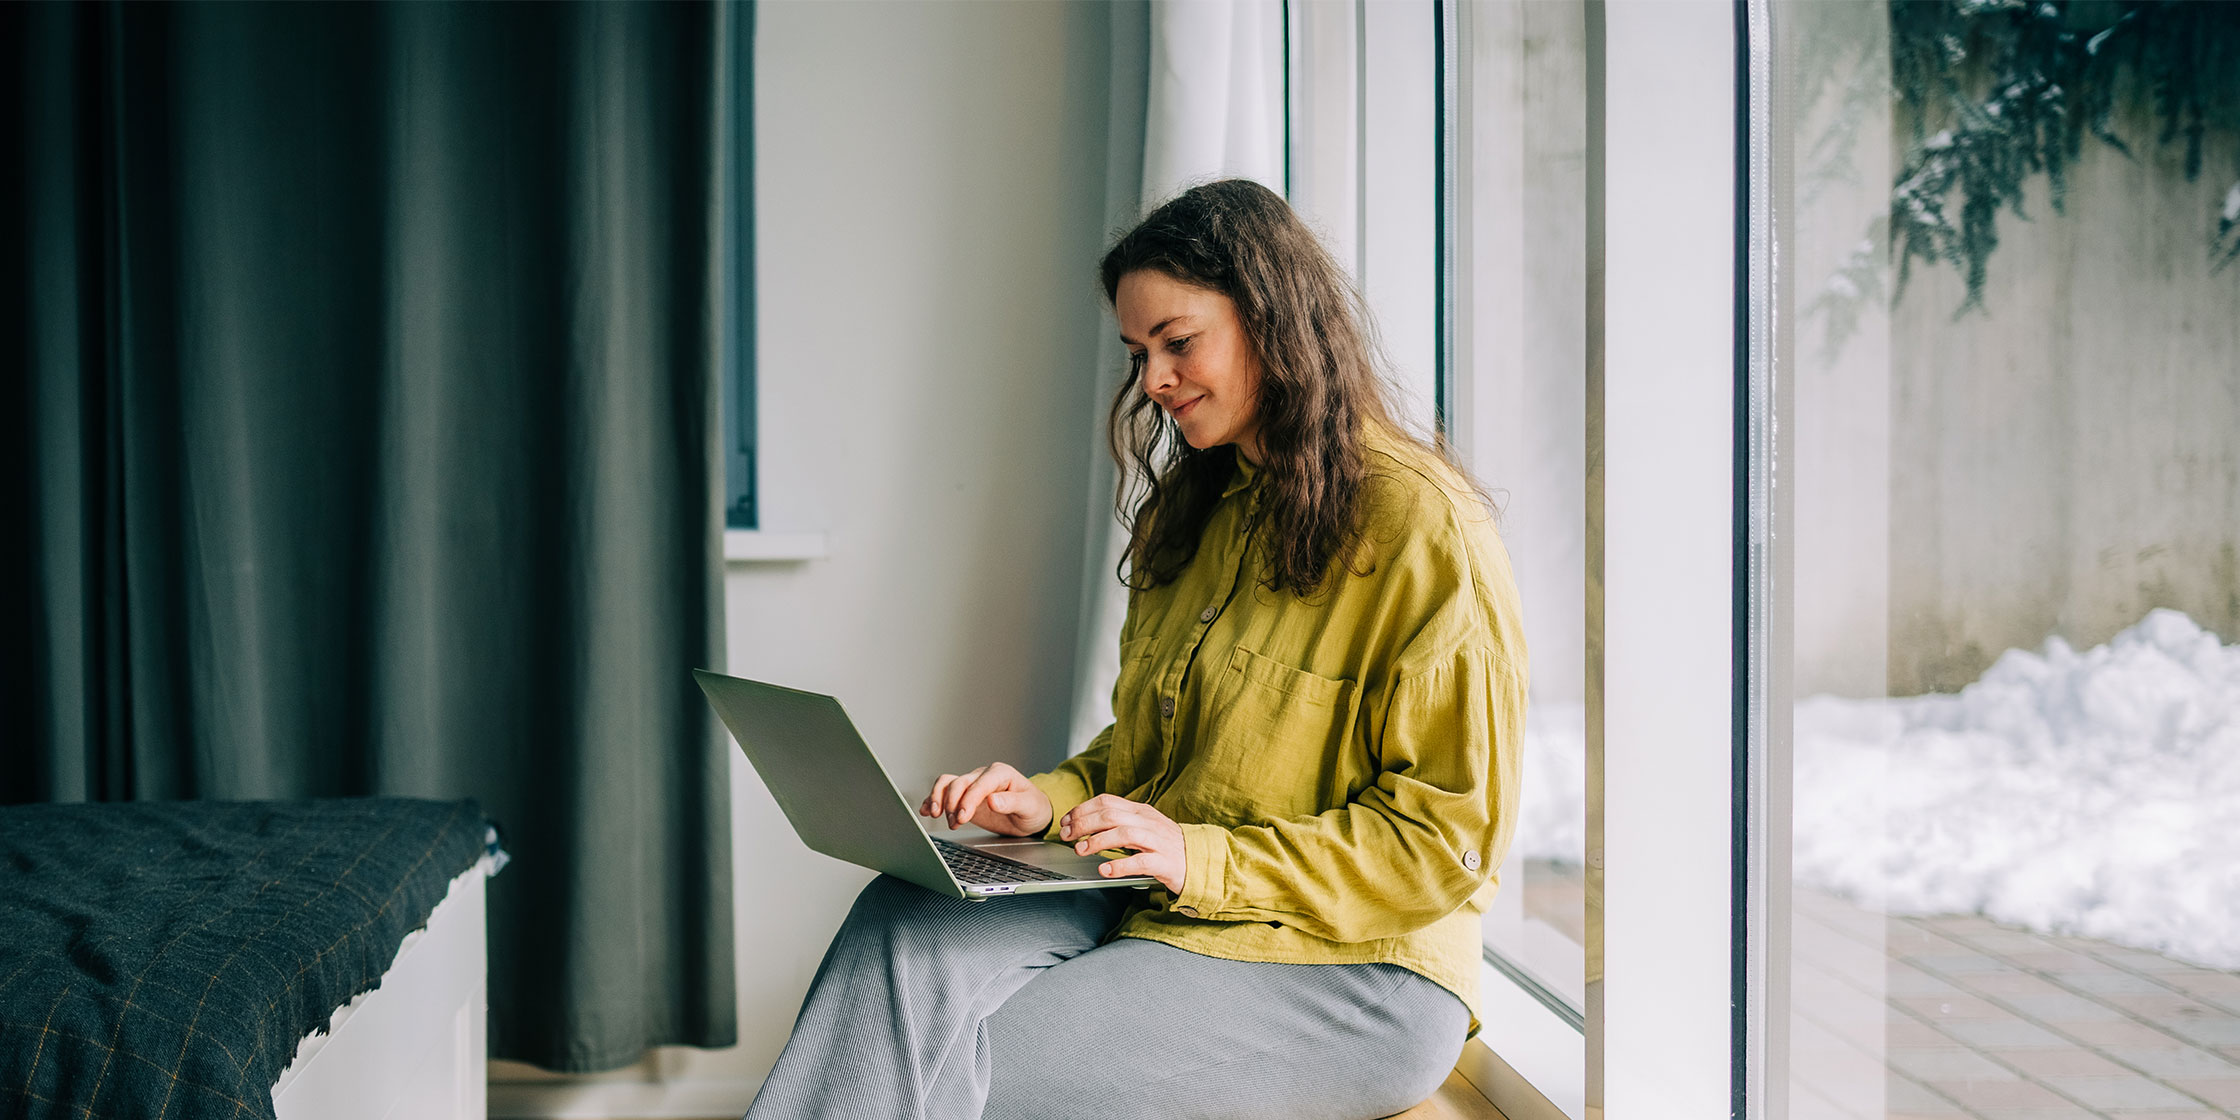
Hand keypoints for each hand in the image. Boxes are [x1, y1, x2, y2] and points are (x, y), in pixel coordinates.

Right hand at [921, 762, 1052, 837]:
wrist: (1031, 814)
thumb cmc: (1033, 807)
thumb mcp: (1029, 806)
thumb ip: (1011, 802)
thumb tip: (993, 800)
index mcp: (1001, 774)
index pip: (980, 783)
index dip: (969, 799)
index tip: (963, 816)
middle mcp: (983, 776)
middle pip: (960, 782)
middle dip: (953, 802)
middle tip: (955, 822)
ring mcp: (972, 785)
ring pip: (948, 783)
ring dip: (939, 799)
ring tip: (936, 815)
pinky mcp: (964, 796)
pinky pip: (944, 792)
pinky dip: (933, 800)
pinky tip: (926, 810)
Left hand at [1059, 794, 1185, 893]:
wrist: (1201, 861)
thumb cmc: (1166, 847)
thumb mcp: (1143, 828)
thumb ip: (1119, 823)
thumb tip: (1086, 823)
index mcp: (1141, 811)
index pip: (1106, 802)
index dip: (1082, 810)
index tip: (1066, 822)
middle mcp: (1148, 823)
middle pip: (1110, 816)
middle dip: (1083, 824)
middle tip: (1067, 836)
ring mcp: (1158, 842)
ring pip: (1124, 834)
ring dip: (1098, 841)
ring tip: (1082, 850)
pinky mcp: (1165, 863)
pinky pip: (1140, 862)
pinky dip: (1120, 866)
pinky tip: (1105, 870)